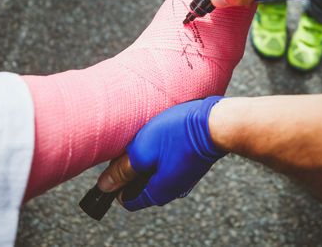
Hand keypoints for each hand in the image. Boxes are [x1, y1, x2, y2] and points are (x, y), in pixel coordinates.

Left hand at [97, 97, 224, 210]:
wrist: (216, 122)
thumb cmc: (179, 134)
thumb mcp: (143, 150)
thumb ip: (122, 170)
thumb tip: (105, 186)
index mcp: (159, 192)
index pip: (128, 199)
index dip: (116, 184)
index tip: (114, 166)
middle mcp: (174, 189)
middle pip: (142, 183)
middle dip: (133, 166)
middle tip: (133, 144)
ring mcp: (185, 175)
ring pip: (157, 169)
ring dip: (149, 155)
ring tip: (149, 134)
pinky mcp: (192, 161)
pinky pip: (170, 160)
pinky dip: (163, 149)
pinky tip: (165, 132)